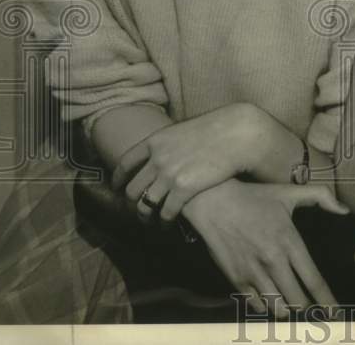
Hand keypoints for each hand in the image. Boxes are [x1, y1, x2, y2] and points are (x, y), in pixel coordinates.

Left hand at [112, 102, 273, 221]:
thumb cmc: (217, 130)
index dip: (118, 179)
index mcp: (156, 140)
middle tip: (138, 211)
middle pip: (132, 188)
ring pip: (145, 204)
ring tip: (151, 223)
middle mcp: (157, 158)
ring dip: (146, 217)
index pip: (126, 163)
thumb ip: (170, 144)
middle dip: (132, 203)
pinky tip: (168, 224)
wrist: (237, 133)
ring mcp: (169, 174)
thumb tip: (165, 156)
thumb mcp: (185, 131)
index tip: (117, 188)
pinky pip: (165, 212)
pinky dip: (164, 221)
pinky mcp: (184, 189)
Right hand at [183, 179, 347, 315]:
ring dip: (289, 310)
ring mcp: (253, 273)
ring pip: (278, 308)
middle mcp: (273, 261)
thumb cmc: (254, 197)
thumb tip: (344, 210)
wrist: (214, 202)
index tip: (336, 313)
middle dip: (310, 309)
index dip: (327, 301)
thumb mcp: (290, 192)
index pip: (314, 280)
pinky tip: (272, 301)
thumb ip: (321, 197)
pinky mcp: (236, 279)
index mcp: (289, 242)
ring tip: (294, 306)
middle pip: (298, 301)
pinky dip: (267, 308)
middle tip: (316, 311)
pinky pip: (256, 306)